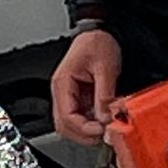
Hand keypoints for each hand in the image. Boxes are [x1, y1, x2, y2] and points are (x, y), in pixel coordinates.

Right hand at [51, 29, 121, 143]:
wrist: (100, 32)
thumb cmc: (98, 43)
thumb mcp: (105, 68)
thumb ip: (104, 95)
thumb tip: (105, 118)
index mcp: (62, 83)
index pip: (66, 116)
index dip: (84, 128)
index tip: (101, 130)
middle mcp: (62, 91)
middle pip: (64, 125)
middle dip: (83, 134)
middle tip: (103, 135)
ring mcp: (69, 95)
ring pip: (71, 124)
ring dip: (87, 130)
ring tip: (105, 129)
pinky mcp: (78, 97)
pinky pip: (81, 116)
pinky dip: (91, 122)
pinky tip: (104, 120)